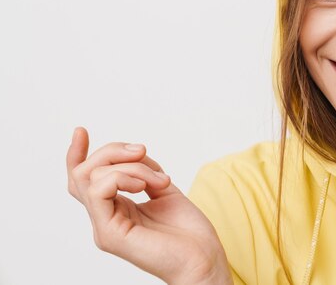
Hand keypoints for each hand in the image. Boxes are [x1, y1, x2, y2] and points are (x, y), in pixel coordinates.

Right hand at [66, 127, 232, 284]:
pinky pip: (100, 191)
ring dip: (130, 166)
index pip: (83, 181)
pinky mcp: (110, 235)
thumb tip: (134, 153)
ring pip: (92, 177)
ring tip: (158, 179)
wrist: (204, 259)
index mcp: (115, 209)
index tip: (81, 131)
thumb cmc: (189, 232)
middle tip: (143, 151)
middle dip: (113, 150)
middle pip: (84, 173)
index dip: (78, 154)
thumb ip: (145, 172)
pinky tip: (146, 186)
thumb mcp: (164, 190)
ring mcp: (105, 228)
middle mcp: (105, 218)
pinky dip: (124, 176)